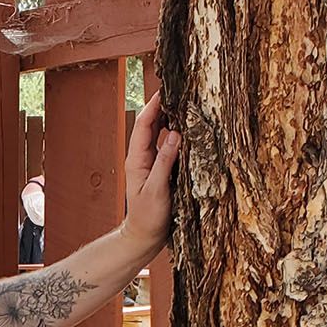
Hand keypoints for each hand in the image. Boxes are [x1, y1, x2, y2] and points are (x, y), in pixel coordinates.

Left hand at [122, 90, 179, 259]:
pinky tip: (189, 129)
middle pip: (152, 125)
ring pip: (161, 134)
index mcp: (137, 159)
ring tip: (186, 102)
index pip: (143, 125)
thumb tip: (175, 134)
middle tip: (180, 89)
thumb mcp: (157, 191)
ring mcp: (153, 163)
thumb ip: (165, 163)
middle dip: (163, 106)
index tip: (165, 89)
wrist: (144, 238)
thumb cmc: (148, 218)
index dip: (154, 105)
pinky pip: (169, 147)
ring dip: (171, 118)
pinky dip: (178, 135)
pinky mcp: (162, 170)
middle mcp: (144, 157)